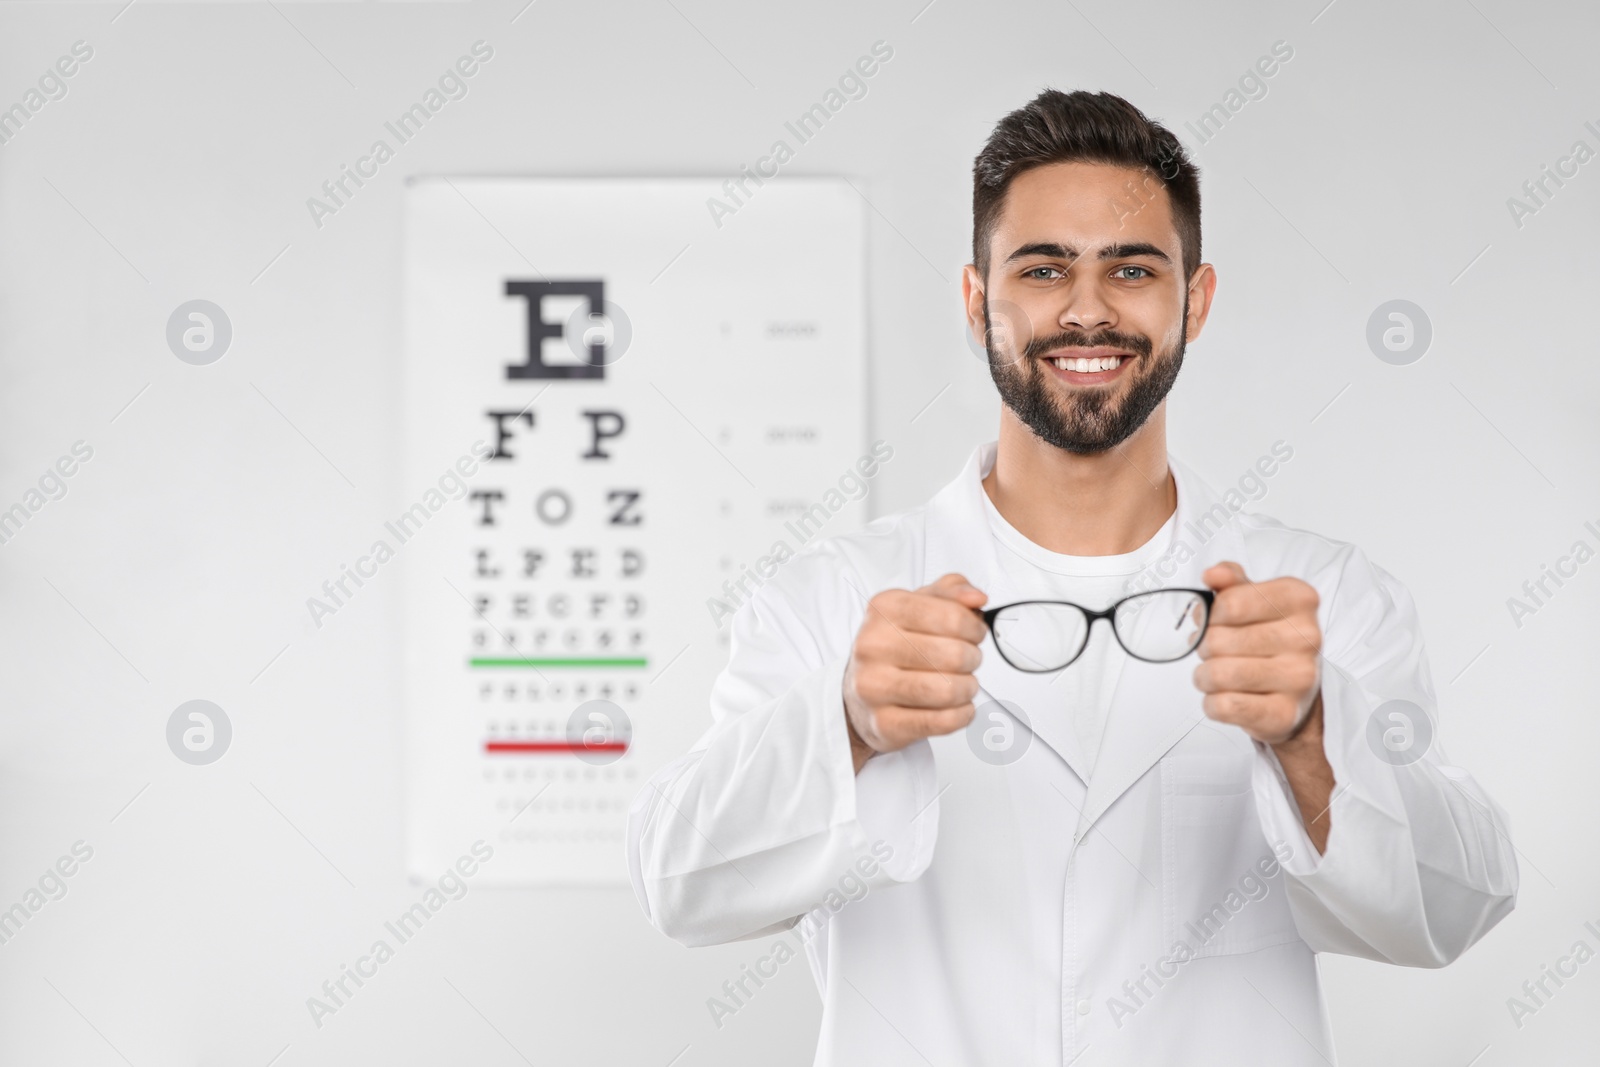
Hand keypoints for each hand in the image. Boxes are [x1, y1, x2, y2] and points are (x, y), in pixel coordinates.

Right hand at [843, 573, 988, 772]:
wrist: (859, 690)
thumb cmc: (894, 646)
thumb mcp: (919, 606)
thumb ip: (951, 592)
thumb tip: (975, 598)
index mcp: (884, 609)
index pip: (952, 616)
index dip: (975, 628)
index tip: (974, 633)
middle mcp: (873, 645)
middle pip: (954, 655)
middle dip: (973, 659)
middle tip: (966, 661)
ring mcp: (874, 686)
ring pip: (948, 690)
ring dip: (968, 689)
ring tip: (961, 684)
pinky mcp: (884, 723)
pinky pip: (943, 721)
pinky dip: (962, 714)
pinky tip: (956, 706)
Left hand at [1192, 562, 1321, 745]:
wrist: (1296, 693)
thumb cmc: (1268, 639)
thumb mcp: (1252, 600)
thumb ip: (1230, 581)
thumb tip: (1213, 574)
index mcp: (1299, 599)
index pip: (1230, 603)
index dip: (1211, 615)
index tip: (1218, 620)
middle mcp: (1307, 637)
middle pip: (1218, 640)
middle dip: (1205, 647)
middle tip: (1217, 651)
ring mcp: (1299, 678)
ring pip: (1218, 674)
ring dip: (1205, 676)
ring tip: (1217, 674)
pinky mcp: (1284, 714)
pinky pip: (1224, 706)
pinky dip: (1212, 703)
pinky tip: (1225, 696)